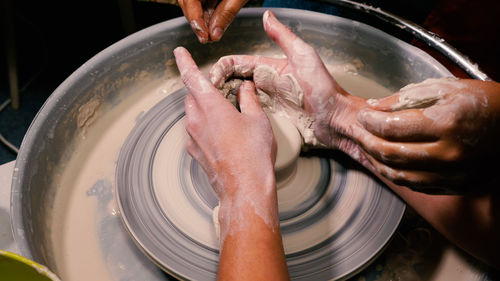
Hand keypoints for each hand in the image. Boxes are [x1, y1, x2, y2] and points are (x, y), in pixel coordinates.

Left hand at [174, 46, 275, 200]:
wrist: (245, 188)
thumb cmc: (253, 154)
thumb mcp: (257, 119)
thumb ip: (248, 99)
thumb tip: (245, 88)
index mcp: (210, 106)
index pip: (191, 77)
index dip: (184, 62)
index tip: (179, 53)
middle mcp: (196, 121)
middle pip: (191, 96)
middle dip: (201, 89)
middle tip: (219, 90)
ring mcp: (193, 139)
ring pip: (193, 115)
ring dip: (204, 109)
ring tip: (226, 115)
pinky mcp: (195, 153)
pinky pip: (196, 132)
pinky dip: (205, 127)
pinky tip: (224, 135)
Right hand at [178, 0, 247, 42]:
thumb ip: (226, 13)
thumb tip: (215, 35)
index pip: (189, 1)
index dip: (195, 21)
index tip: (204, 37)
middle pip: (187, 2)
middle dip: (197, 22)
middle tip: (208, 39)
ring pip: (194, 3)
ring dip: (203, 19)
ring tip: (212, 34)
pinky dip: (208, 11)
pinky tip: (215, 23)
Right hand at [209, 10, 364, 147]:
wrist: (334, 118)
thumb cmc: (324, 88)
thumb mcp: (303, 56)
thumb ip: (283, 36)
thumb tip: (267, 16)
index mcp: (270, 66)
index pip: (237, 63)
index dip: (221, 68)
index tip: (213, 78)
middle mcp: (267, 81)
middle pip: (233, 79)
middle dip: (217, 84)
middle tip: (208, 94)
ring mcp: (268, 99)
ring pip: (237, 95)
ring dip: (223, 98)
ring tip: (212, 106)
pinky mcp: (271, 115)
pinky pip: (247, 110)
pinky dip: (235, 111)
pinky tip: (227, 116)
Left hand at [356, 78, 499, 192]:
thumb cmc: (484, 103)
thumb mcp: (447, 88)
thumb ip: (407, 97)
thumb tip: (375, 107)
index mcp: (445, 124)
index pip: (392, 128)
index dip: (371, 121)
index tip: (363, 116)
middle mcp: (448, 154)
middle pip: (391, 153)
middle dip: (367, 141)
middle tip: (359, 132)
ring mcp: (452, 175)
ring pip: (400, 175)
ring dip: (377, 161)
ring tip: (367, 148)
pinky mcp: (456, 186)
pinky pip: (416, 185)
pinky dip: (396, 175)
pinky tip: (387, 164)